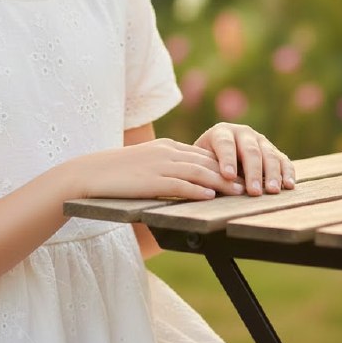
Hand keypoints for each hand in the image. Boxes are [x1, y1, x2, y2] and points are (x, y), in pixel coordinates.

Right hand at [73, 138, 247, 200]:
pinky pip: (178, 184)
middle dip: (229, 172)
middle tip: (249, 183)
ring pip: (197, 171)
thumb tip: (186, 179)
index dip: (223, 163)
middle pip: (205, 161)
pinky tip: (209, 196)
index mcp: (165, 146)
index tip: (240, 173)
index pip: (201, 153)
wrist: (92, 172)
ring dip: (220, 182)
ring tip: (238, 192)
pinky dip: (196, 190)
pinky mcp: (150, 181)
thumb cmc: (117, 171)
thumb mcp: (145, 162)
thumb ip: (165, 165)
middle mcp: (165, 152)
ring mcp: (158, 165)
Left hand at [194, 123, 295, 195]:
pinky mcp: (274, 151)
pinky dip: (287, 172)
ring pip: (269, 155)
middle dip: (252, 172)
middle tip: (254, 191)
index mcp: (221, 132)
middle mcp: (242, 133)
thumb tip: (211, 186)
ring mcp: (260, 141)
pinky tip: (289, 185)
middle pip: (250, 151)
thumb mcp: (203, 162)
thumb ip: (207, 170)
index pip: (225, 144)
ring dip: (272, 174)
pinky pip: (284, 160)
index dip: (227, 159)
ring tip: (272, 191)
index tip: (228, 176)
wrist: (219, 154)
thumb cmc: (207, 162)